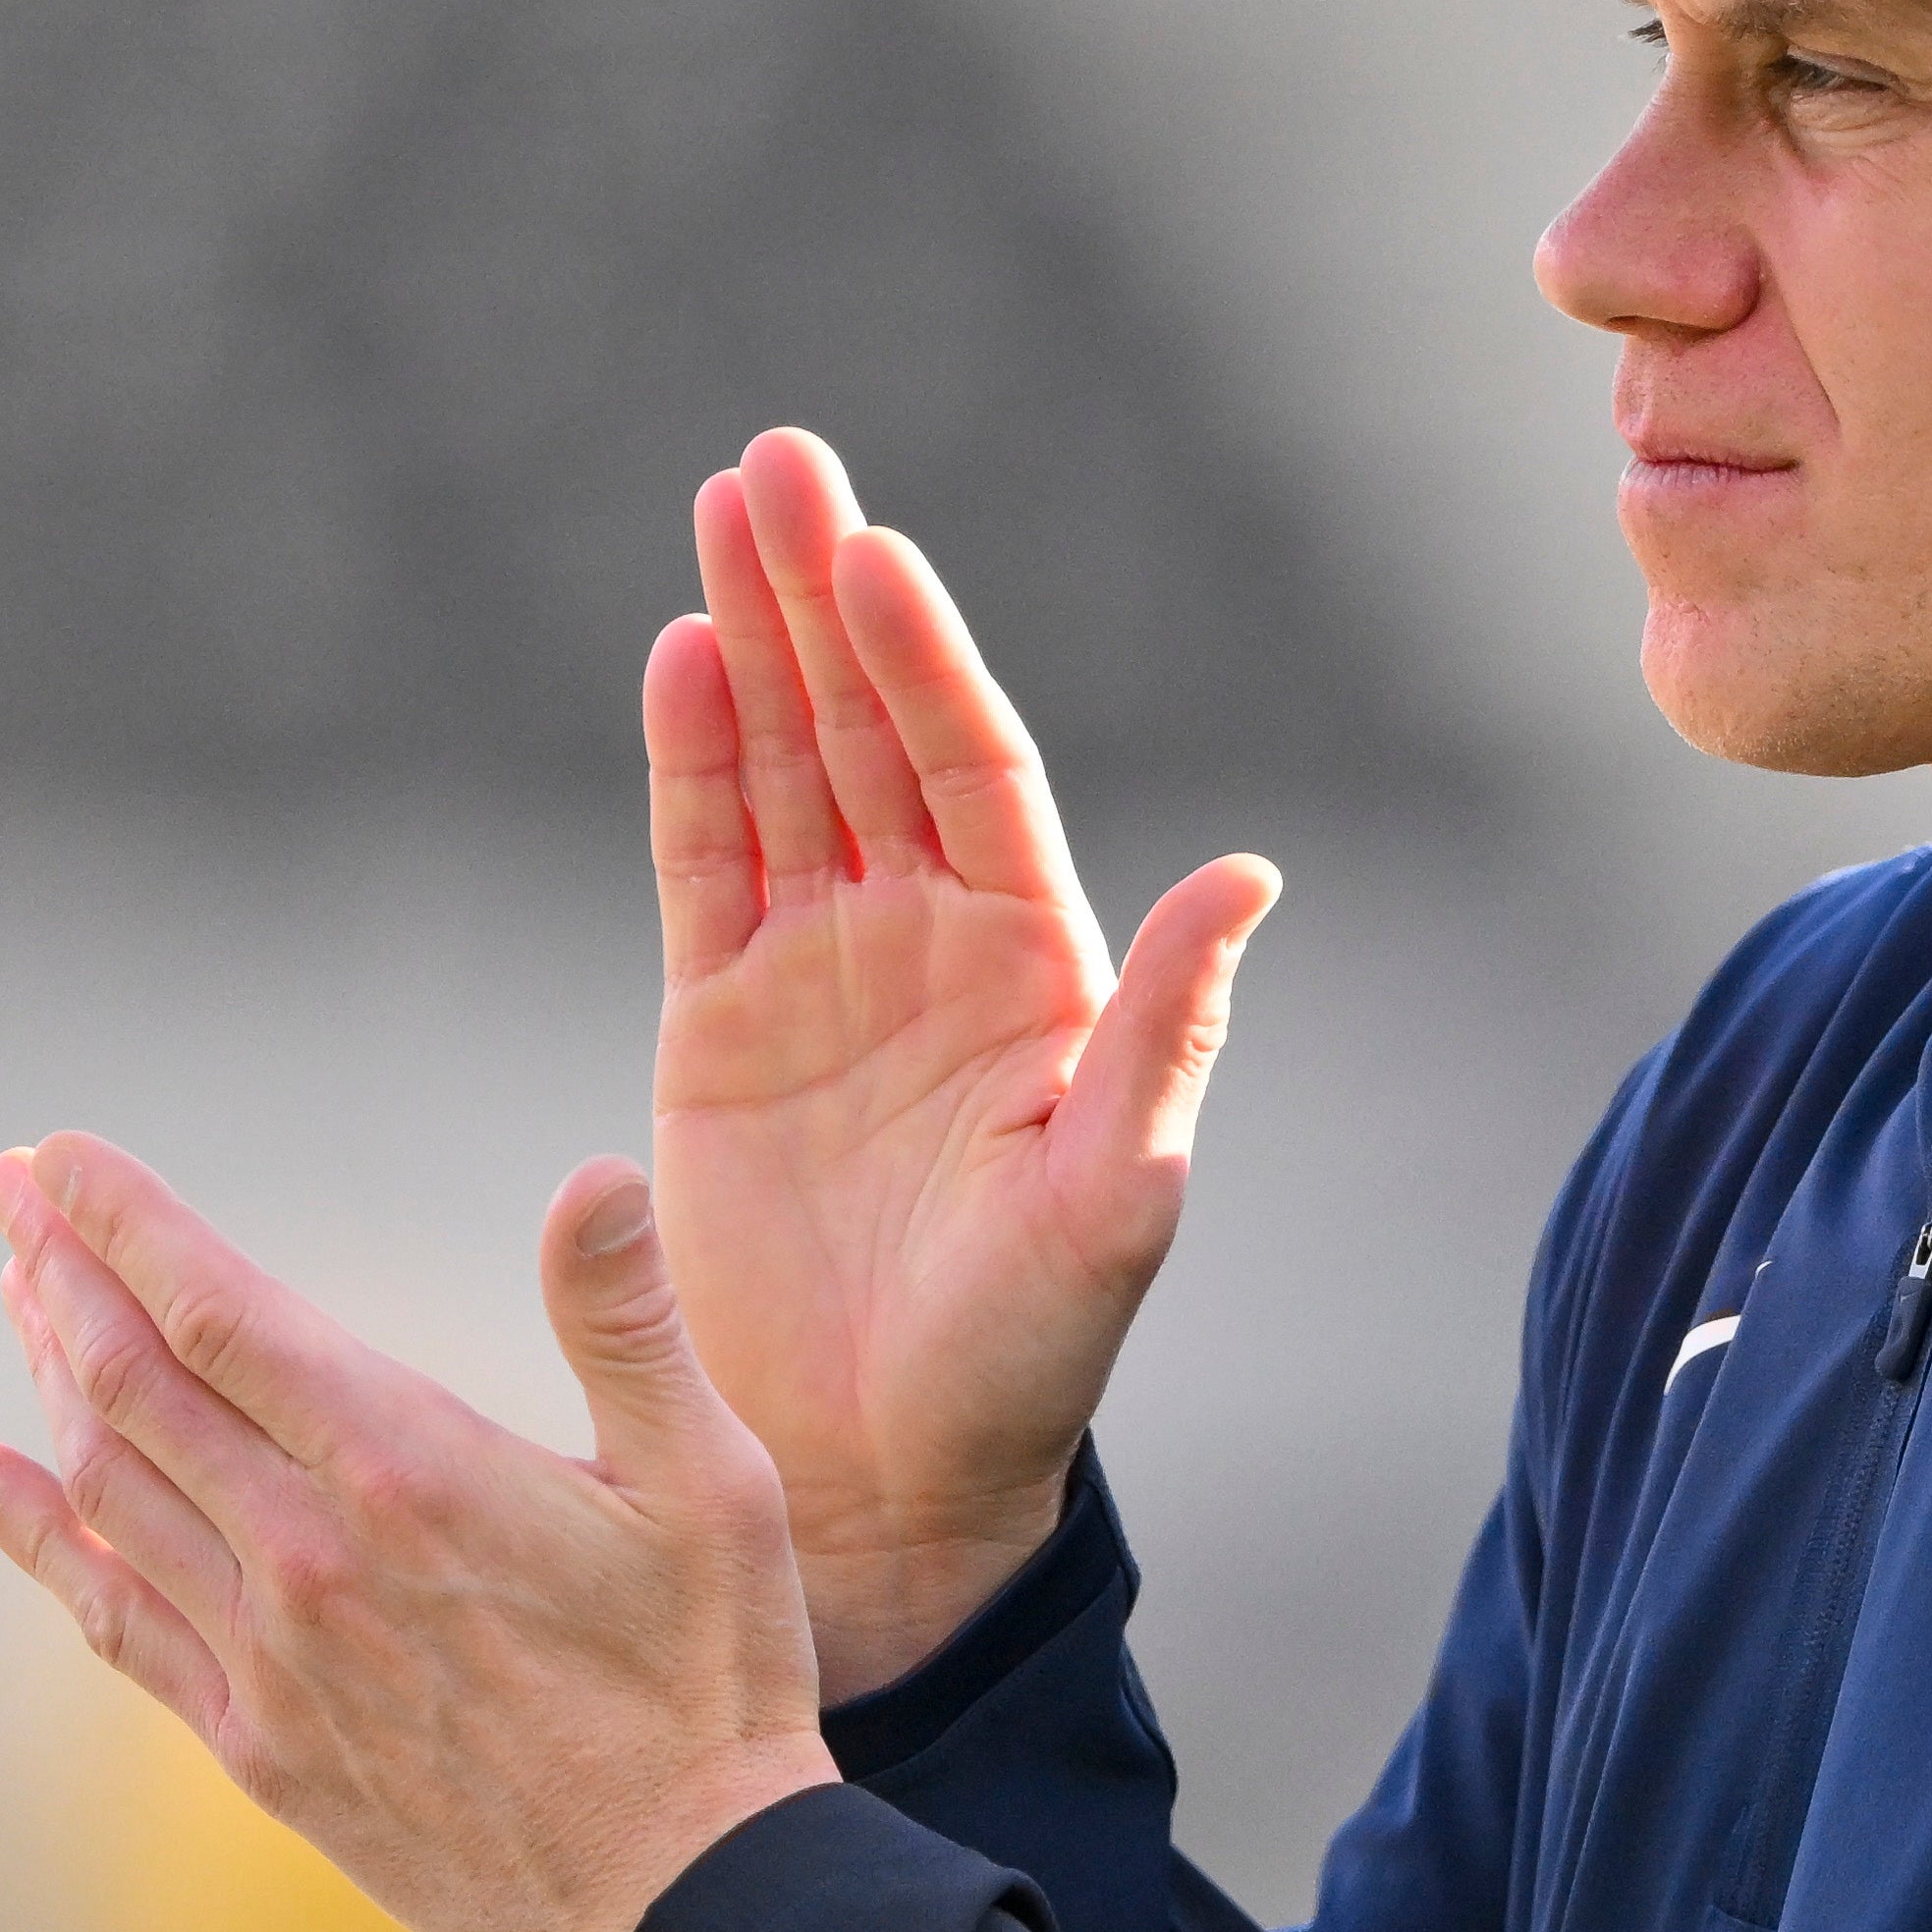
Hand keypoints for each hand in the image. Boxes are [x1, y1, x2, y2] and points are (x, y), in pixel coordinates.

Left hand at [0, 1133, 833, 1931]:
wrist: (682, 1896)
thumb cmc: (713, 1675)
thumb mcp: (713, 1482)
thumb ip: (628, 1324)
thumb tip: (594, 1178)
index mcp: (411, 1469)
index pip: (220, 1313)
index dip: (125, 1223)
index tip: (57, 1157)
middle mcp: (310, 1556)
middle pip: (134, 1384)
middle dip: (61, 1271)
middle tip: (7, 1191)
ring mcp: (270, 1658)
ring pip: (110, 1489)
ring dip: (50, 1379)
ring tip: (21, 1296)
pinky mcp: (259, 1744)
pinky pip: (113, 1622)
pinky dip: (38, 1538)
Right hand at [649, 430, 1277, 1693]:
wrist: (893, 1469)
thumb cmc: (1030, 1351)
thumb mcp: (1119, 1192)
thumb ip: (1169, 1027)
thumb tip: (1251, 872)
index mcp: (1040, 967)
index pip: (974, 770)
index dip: (926, 657)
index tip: (881, 548)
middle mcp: (931, 942)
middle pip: (872, 733)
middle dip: (828, 599)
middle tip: (780, 462)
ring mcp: (821, 975)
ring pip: (783, 770)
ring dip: (754, 642)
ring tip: (721, 511)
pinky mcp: (719, 1026)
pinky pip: (704, 864)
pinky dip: (691, 762)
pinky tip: (680, 656)